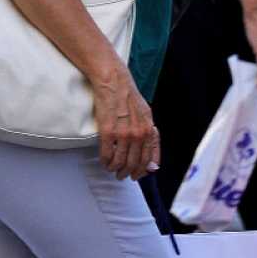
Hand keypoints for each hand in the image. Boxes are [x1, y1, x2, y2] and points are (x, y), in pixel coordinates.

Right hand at [91, 65, 159, 179]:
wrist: (113, 82)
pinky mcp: (107, 131)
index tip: (137, 175)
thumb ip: (150, 135)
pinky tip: (104, 161)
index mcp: (149, 130)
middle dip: (128, 172)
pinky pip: (107, 153)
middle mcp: (138, 134)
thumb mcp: (146, 115)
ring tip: (111, 169)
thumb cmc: (128, 96)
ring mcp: (123, 133)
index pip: (149, 159)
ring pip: (120, 160)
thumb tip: (152, 158)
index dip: (143, 171)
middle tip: (122, 175)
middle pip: (134, 163)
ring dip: (115, 168)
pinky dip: (105, 160)